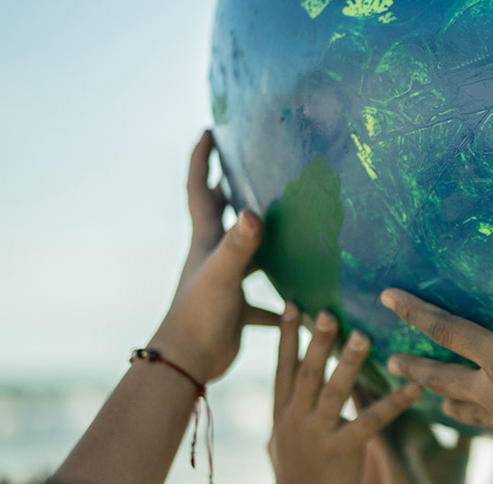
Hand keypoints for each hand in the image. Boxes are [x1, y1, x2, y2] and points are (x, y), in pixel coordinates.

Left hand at [148, 130, 280, 381]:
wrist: (188, 362)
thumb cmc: (200, 315)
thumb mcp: (223, 275)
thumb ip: (240, 245)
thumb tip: (253, 212)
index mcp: (206, 241)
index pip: (201, 190)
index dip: (203, 160)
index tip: (209, 131)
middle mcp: (213, 256)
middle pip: (220, 215)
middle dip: (231, 188)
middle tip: (248, 165)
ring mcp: (225, 282)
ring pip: (246, 254)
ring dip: (263, 240)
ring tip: (290, 224)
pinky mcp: (236, 309)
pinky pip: (263, 299)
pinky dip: (281, 299)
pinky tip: (304, 302)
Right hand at [269, 305, 421, 483]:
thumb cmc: (296, 465)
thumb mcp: (281, 431)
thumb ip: (290, 400)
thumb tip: (293, 366)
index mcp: (281, 410)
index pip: (282, 365)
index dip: (285, 334)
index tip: (292, 302)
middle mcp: (295, 418)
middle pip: (306, 373)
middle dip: (317, 343)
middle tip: (328, 312)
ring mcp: (317, 434)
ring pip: (333, 393)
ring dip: (349, 364)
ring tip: (364, 336)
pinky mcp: (342, 450)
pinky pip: (370, 422)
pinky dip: (393, 404)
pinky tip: (413, 387)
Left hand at [382, 245, 492, 483]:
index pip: (448, 329)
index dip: (416, 311)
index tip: (384, 297)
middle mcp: (491, 388)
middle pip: (441, 373)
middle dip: (414, 364)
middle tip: (389, 359)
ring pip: (460, 403)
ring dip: (439, 393)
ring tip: (424, 391)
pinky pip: (487, 423)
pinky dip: (474, 418)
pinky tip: (477, 418)